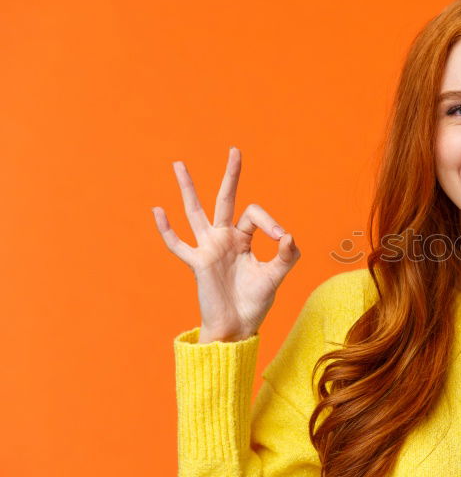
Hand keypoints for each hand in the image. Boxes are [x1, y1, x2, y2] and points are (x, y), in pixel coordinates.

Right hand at [152, 147, 301, 342]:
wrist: (238, 326)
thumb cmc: (256, 301)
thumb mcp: (276, 276)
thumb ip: (286, 256)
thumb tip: (287, 236)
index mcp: (244, 238)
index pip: (254, 214)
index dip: (270, 221)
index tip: (281, 239)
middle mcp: (224, 238)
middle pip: (225, 199)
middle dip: (231, 175)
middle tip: (235, 150)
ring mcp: (208, 248)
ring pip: (195, 212)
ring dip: (188, 188)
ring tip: (179, 164)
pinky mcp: (197, 263)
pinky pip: (178, 244)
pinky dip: (167, 229)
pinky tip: (158, 210)